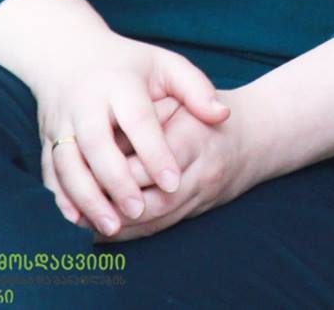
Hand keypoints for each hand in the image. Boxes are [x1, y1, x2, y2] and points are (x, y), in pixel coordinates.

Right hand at [31, 32, 231, 237]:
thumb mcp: (166, 66)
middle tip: (139, 211)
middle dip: (116, 181)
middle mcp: (85, 103)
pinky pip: (50, 172)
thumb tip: (223, 115)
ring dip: (86, 198)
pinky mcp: (46, 139)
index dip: (156, 153)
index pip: (138, 121)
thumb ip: (196, 89)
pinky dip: (61, 198)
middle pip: (96, 145)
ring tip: (112, 226)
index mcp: (119, 84)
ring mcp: (61, 122)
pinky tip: (78, 222)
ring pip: (67, 164)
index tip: (174, 183)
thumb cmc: (130, 65)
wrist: (67, 54)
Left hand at [94, 88, 265, 241]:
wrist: (257, 134)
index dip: (114, 173)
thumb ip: (147, 115)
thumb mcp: (181, 98)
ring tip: (83, 222)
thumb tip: (104, 137)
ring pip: (155, 222)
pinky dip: (130, 233)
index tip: (83, 171)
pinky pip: (160, 229)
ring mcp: (203, 196)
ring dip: (118, 226)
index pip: (148, 165)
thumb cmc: (206, 111)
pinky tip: (101, 232)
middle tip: (77, 206)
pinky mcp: (199, 211)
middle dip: (112, 207)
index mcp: (195, 139)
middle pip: (151, 202)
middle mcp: (203, 173)